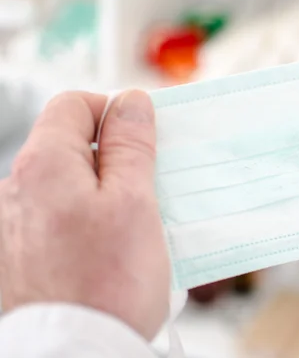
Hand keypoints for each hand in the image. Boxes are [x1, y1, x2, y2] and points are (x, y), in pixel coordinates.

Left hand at [0, 90, 168, 339]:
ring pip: (67, 186)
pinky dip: (85, 223)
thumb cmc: (107, 286)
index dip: (114, 112)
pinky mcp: (18, 257)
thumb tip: (131, 102)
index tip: (145, 138)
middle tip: (150, 189)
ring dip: (102, 194)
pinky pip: (57, 219)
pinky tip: (108, 253)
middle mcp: (14, 190)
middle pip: (70, 147)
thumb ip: (130, 145)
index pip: (74, 104)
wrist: (74, 355)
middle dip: (113, 158)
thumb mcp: (134, 203)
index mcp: (43, 166)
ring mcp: (12, 226)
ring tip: (133, 231)